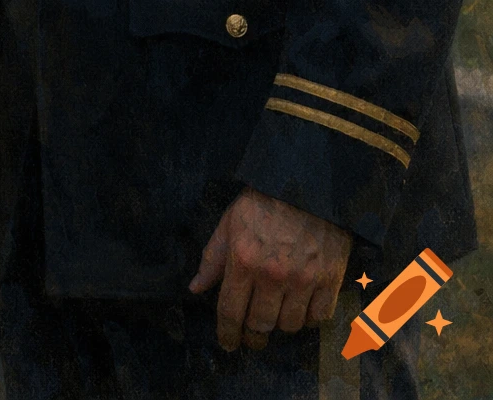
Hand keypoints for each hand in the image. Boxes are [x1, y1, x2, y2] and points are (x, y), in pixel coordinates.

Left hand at [189, 187, 351, 351]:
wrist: (308, 182)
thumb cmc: (264, 200)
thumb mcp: (230, 221)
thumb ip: (213, 258)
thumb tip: (195, 288)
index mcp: (244, 259)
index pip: (231, 311)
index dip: (227, 333)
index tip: (228, 343)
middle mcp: (273, 274)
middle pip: (260, 324)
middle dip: (253, 333)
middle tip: (253, 333)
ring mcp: (304, 278)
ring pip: (289, 325)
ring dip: (281, 323)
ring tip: (277, 312)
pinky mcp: (330, 278)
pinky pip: (318, 317)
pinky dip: (308, 317)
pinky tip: (302, 305)